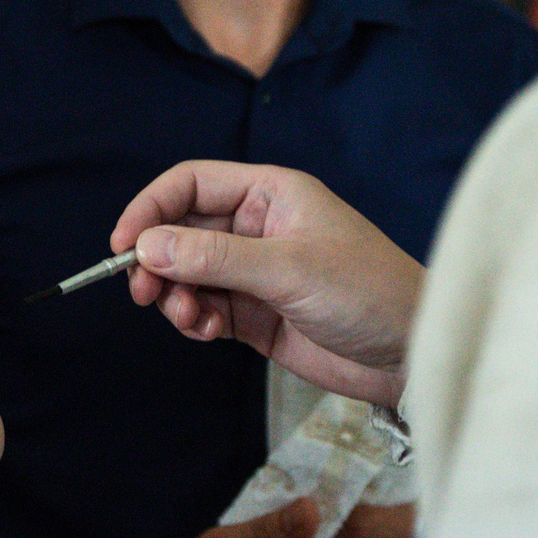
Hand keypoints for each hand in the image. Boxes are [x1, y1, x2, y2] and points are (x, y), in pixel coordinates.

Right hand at [111, 161, 422, 407]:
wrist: (413, 354)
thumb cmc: (369, 292)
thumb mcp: (289, 269)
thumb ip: (215, 256)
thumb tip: (148, 246)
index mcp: (271, 194)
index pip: (191, 184)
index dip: (152, 209)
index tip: (123, 245)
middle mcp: (258, 227)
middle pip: (181, 230)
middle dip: (157, 260)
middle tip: (143, 292)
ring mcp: (254, 272)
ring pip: (187, 273)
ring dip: (175, 295)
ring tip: (188, 317)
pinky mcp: (255, 313)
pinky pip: (204, 308)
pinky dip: (194, 319)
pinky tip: (207, 330)